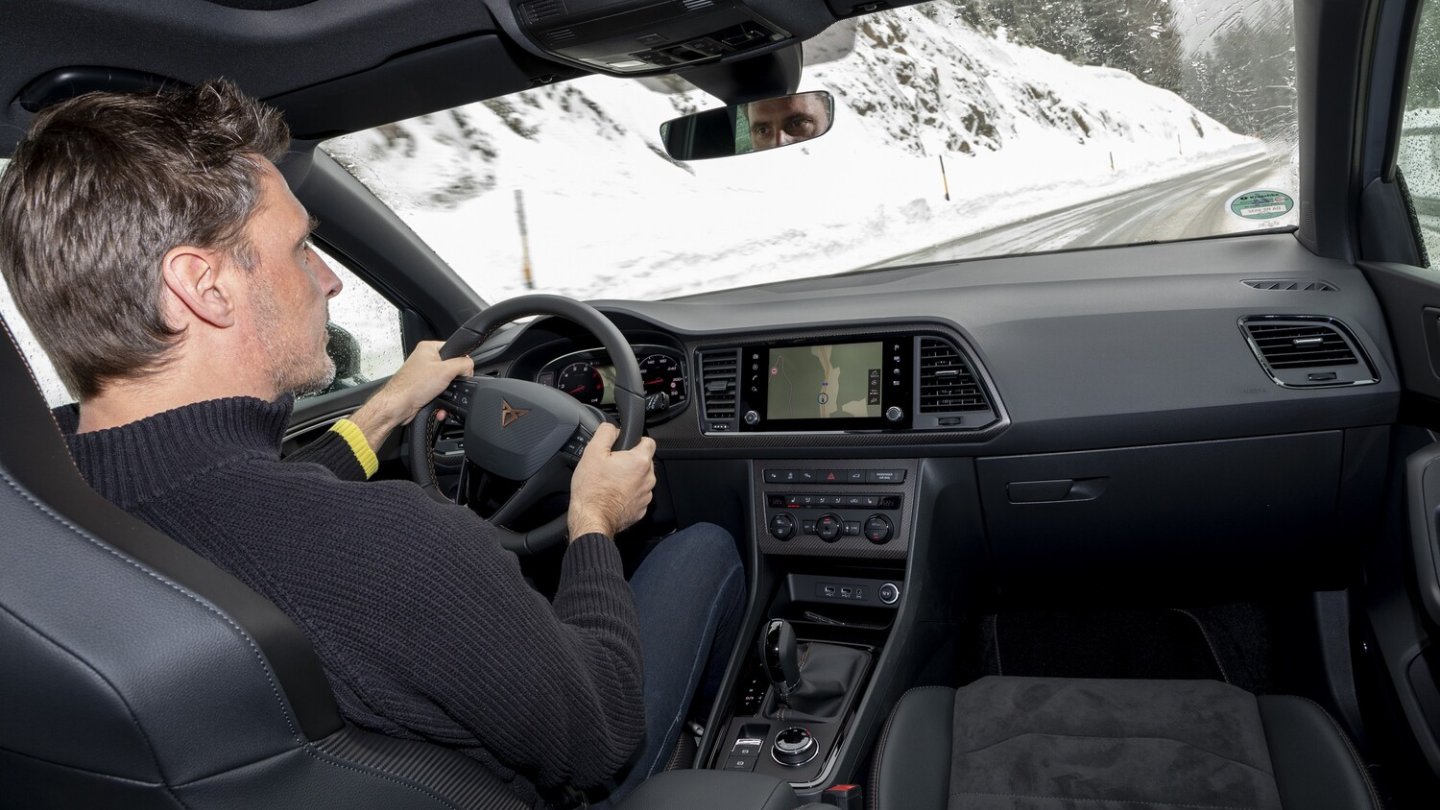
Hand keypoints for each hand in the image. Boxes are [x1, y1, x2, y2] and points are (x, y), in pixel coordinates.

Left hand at [348, 341, 473, 449]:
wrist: (398, 405)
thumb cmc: (412, 386)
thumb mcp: (446, 370)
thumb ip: (464, 365)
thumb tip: (470, 367)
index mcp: (428, 348)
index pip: (455, 349)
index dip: (461, 362)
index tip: (461, 372)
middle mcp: (425, 359)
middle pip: (452, 368)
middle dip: (454, 381)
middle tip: (450, 385)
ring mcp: (423, 374)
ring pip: (446, 382)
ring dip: (448, 393)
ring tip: (442, 395)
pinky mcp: (423, 388)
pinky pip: (439, 392)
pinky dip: (441, 400)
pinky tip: (439, 404)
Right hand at [567, 423, 656, 539]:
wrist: (592, 519)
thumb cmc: (592, 490)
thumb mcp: (593, 452)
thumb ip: (606, 433)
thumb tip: (612, 427)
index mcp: (640, 462)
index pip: (648, 441)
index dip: (635, 441)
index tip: (624, 446)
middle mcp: (648, 479)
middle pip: (644, 462)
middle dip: (630, 461)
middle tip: (611, 465)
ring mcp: (645, 496)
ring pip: (641, 479)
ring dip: (629, 478)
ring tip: (610, 481)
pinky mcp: (640, 510)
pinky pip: (637, 496)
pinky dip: (628, 494)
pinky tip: (613, 495)